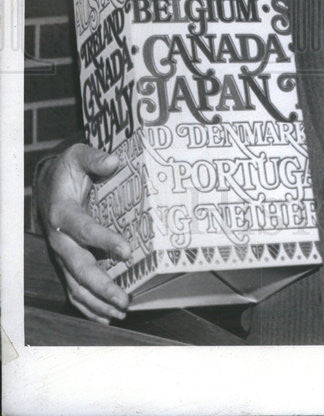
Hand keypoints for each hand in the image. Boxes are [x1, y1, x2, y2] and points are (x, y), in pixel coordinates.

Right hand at [37, 143, 131, 323]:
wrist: (47, 182)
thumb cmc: (67, 169)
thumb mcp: (78, 155)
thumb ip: (94, 158)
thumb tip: (114, 162)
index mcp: (63, 213)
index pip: (84, 230)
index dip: (105, 241)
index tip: (127, 251)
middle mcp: (59, 239)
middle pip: (79, 267)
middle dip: (102, 285)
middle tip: (126, 298)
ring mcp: (60, 254)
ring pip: (75, 284)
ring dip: (97, 301)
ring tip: (121, 311)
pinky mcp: (64, 261)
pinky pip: (72, 288)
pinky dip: (86, 306)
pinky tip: (104, 317)